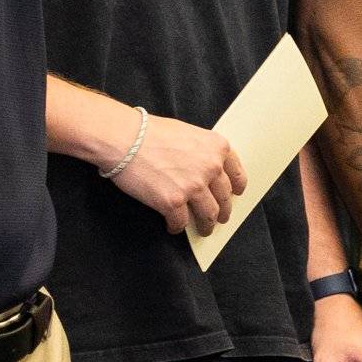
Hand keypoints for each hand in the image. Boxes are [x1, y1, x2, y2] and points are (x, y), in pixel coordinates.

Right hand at [108, 113, 248, 237]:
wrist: (123, 138)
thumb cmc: (148, 132)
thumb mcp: (187, 132)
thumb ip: (202, 151)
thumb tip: (205, 168)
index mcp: (217, 148)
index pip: (236, 174)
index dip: (237, 188)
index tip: (236, 195)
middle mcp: (211, 168)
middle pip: (224, 197)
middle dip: (223, 211)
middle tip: (219, 218)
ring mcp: (194, 186)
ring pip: (208, 214)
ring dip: (206, 225)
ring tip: (204, 230)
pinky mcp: (173, 202)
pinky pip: (181, 222)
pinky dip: (177, 227)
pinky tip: (173, 227)